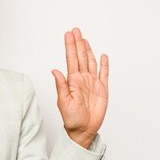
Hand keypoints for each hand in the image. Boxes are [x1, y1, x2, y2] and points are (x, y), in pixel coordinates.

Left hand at [50, 27, 108, 147]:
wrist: (83, 130)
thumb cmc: (71, 119)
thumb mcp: (64, 102)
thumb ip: (61, 85)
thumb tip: (54, 70)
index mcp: (73, 81)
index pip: (71, 59)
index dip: (70, 46)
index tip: (68, 34)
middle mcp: (82, 79)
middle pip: (81, 57)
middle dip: (78, 43)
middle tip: (75, 30)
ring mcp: (93, 83)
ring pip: (91, 62)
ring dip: (88, 50)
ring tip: (84, 39)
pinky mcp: (102, 89)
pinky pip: (104, 74)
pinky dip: (104, 65)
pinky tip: (102, 55)